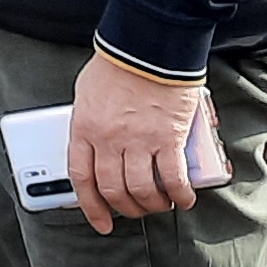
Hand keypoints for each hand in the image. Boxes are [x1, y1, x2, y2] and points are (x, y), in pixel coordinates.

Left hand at [67, 54, 210, 234]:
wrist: (147, 45)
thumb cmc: (117, 65)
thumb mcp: (86, 94)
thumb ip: (88, 123)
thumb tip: (93, 144)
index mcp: (84, 128)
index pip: (82, 178)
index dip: (91, 206)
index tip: (101, 221)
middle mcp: (109, 140)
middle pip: (114, 189)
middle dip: (126, 208)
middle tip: (135, 210)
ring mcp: (139, 141)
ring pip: (143, 190)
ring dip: (153, 205)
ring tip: (160, 204)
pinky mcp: (168, 138)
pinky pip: (174, 178)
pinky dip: (179, 195)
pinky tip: (184, 199)